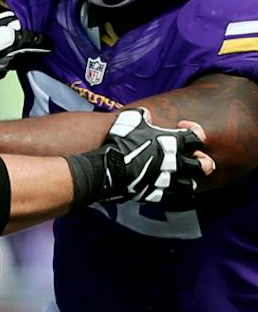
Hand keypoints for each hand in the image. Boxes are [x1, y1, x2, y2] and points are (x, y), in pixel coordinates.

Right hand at [78, 109, 212, 207]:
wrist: (107, 167)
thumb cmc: (121, 142)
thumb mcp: (131, 119)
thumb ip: (143, 117)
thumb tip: (146, 116)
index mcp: (173, 143)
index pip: (197, 136)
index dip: (194, 130)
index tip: (181, 126)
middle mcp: (174, 163)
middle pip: (204, 166)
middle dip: (203, 162)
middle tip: (195, 159)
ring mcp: (165, 180)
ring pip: (189, 185)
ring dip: (187, 180)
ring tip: (181, 176)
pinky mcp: (152, 193)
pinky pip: (165, 194)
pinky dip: (163, 189)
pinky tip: (157, 184)